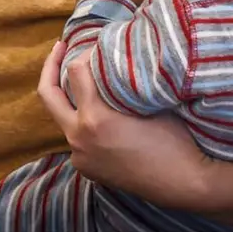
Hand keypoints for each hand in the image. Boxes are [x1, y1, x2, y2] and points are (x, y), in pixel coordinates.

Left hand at [38, 41, 206, 209]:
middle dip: (50, 67)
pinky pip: (75, 138)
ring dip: (67, 98)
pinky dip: (80, 122)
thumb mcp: (148, 103)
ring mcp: (79, 155)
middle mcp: (78, 137)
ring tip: (77, 79)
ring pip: (61, 118)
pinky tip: (95, 113)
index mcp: (94, 118)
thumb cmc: (175, 140)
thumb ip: (121, 83)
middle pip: (47, 94)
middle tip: (59, 48)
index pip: (75, 72)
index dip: (84, 54)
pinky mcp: (85, 168)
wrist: (185, 184)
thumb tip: (109, 59)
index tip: (96, 48)